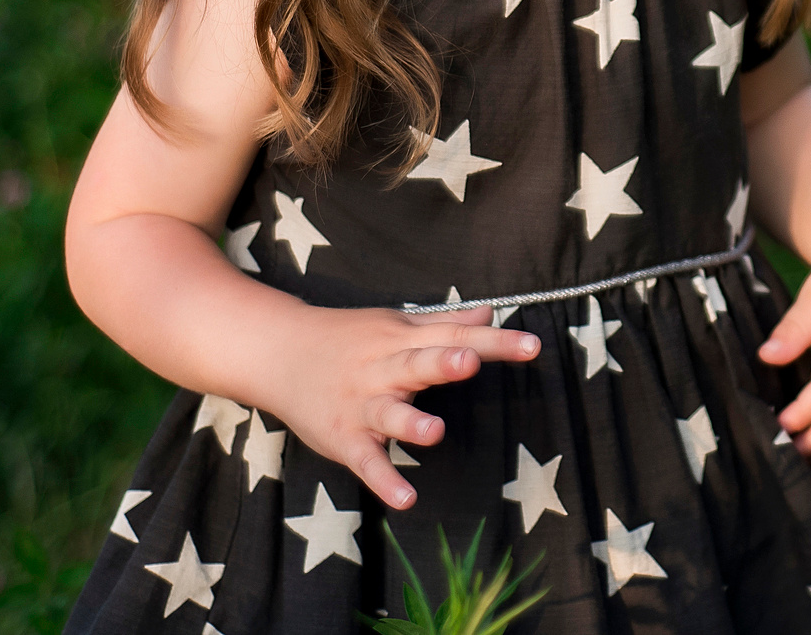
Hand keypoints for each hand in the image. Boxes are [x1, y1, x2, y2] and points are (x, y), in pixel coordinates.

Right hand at [264, 305, 541, 508]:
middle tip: (471, 360)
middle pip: (418, 363)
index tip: (532, 345)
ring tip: (434, 432)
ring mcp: (362, 404)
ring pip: (388, 412)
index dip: (494, 342)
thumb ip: (445, 323)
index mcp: (402, 338)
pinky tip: (406, 498)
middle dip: (444, 362)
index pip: (454, 336)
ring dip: (410, 421)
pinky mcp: (344, 438)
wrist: (278, 352)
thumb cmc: (347, 339)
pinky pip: (366, 461)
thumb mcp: (395, 324)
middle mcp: (383, 368)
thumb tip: (489, 313)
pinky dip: (383, 480)